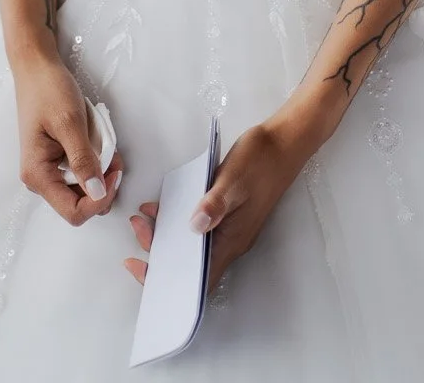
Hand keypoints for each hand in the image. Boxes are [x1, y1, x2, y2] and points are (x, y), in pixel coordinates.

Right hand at [12, 46, 121, 226]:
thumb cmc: (49, 91)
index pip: (73, 212)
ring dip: (101, 170)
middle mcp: (41, 178)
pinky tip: (99, 140)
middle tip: (115, 156)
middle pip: (79, 201)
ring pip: (83, 186)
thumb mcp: (70, 123)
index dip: (99, 200)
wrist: (37, 66)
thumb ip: (83, 160)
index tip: (116, 174)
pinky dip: (95, 159)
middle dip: (102, 184)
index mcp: (37, 175)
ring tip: (107, 144)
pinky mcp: (57, 158)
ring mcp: (49, 169)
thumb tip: (97, 194)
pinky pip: (81, 170)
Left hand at [123, 116, 308, 289]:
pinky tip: (162, 204)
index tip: (140, 268)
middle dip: (159, 251)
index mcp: (231, 240)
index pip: (197, 278)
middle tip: (138, 227)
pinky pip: (198, 225)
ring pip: (193, 243)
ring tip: (143, 215)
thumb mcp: (233, 179)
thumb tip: (194, 228)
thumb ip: (214, 204)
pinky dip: (178, 219)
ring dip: (167, 234)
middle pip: (190, 262)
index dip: (168, 281)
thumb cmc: (260, 160)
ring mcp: (229, 227)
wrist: (285, 141)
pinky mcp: (228, 212)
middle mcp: (229, 241)